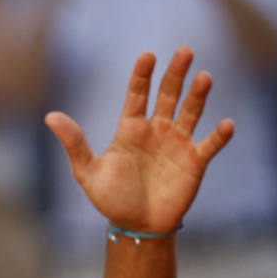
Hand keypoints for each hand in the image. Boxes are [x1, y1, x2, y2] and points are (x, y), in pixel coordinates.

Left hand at [44, 47, 232, 233]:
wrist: (136, 226)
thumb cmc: (111, 199)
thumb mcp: (87, 172)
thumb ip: (74, 144)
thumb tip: (49, 116)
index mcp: (131, 129)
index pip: (137, 95)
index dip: (142, 75)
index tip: (147, 56)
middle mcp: (156, 130)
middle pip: (168, 95)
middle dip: (176, 74)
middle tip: (184, 51)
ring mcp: (177, 144)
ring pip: (191, 113)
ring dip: (198, 96)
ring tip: (205, 77)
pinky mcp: (195, 162)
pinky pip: (210, 145)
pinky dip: (219, 136)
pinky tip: (226, 124)